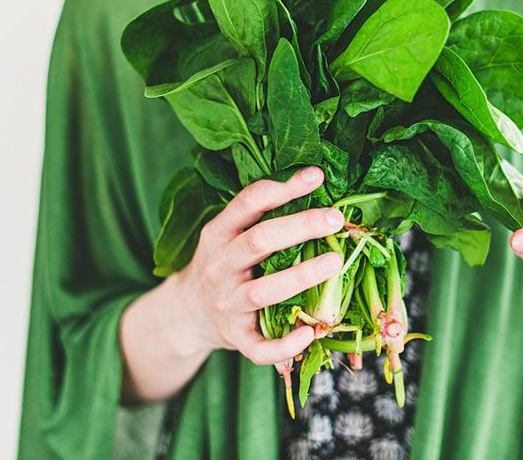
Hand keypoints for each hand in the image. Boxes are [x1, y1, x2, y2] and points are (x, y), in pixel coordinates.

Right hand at [171, 166, 344, 364]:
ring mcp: (226, 304)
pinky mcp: (235, 338)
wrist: (187, 313)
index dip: (283, 188)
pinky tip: (310, 333)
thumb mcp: (228, 235)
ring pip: (262, 291)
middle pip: (258, 241)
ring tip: (334, 262)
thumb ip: (261, 217)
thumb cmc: (224, 265)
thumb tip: (318, 188)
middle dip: (299, 226)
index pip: (248, 203)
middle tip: (335, 219)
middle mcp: (219, 267)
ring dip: (300, 276)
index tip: (316, 176)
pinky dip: (284, 344)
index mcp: (217, 234)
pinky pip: (259, 347)